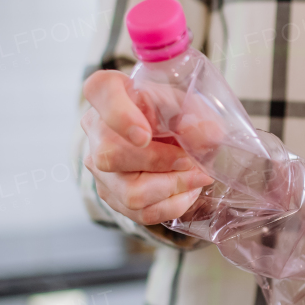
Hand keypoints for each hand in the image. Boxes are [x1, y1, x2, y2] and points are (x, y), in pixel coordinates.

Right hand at [81, 70, 212, 225]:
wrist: (161, 133)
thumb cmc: (168, 111)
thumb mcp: (185, 103)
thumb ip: (197, 115)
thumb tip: (210, 137)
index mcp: (107, 91)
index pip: (101, 92)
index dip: (120, 117)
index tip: (144, 135)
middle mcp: (94, 128)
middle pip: (112, 156)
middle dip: (162, 164)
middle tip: (192, 162)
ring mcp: (97, 165)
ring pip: (130, 192)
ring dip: (174, 188)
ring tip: (197, 177)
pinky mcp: (110, 193)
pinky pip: (141, 212)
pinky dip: (173, 205)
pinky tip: (186, 191)